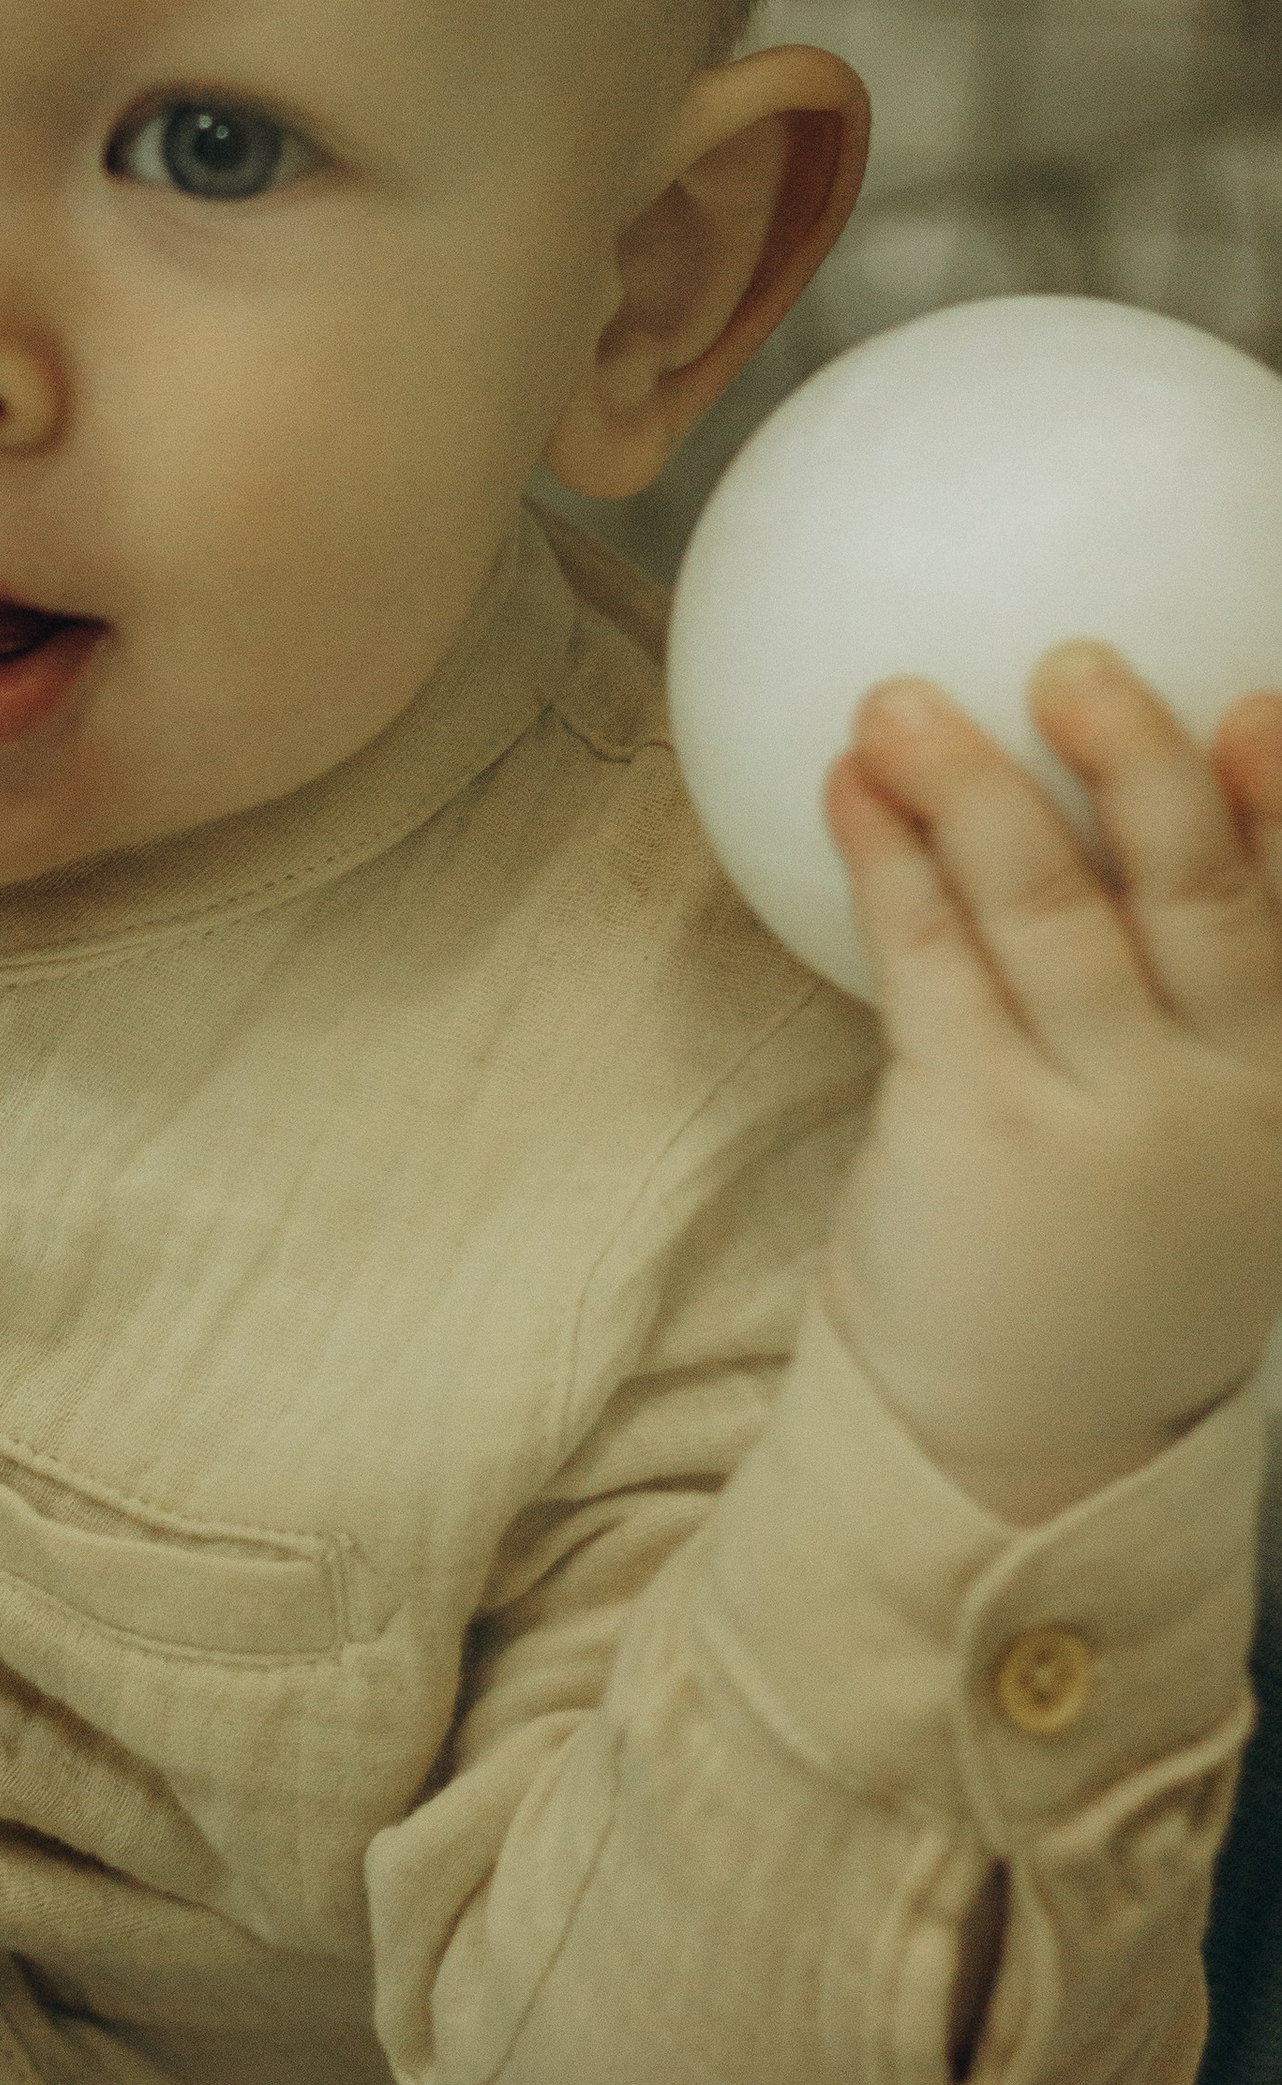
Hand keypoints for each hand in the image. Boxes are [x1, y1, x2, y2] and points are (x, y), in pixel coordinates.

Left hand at [816, 639, 1281, 1518]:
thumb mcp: (1204, 1115)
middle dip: (1139, 766)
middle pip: (1194, 898)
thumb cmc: (1112, 1223)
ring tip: (898, 700)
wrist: (1031, 1425)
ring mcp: (1100, 1118)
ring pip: (1046, 916)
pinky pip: (930, 967)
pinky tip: (845, 788)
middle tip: (1074, 659)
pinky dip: (888, 863)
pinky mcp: (976, 1132)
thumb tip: (1137, 767)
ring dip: (970, 790)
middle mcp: (1216, 1092)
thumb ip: (1193, 973)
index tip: (1259, 705)